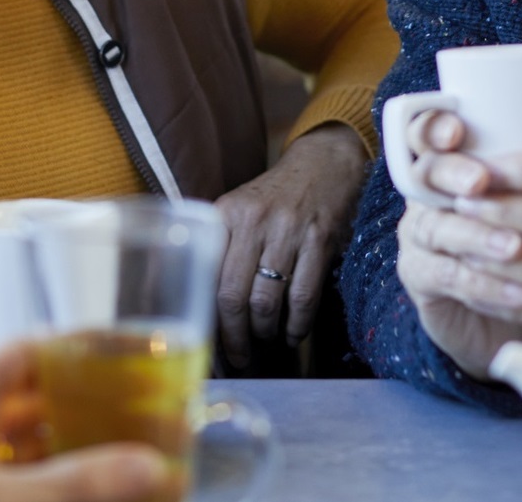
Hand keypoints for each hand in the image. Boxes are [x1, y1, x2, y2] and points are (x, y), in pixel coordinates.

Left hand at [0, 339, 168, 501]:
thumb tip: (149, 466)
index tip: (115, 354)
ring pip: (19, 455)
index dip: (70, 349)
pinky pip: (10, 489)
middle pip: (25, 408)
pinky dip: (48, 491)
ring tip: (118, 464)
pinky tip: (81, 496)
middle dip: (77, 412)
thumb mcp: (0, 497)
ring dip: (66, 458)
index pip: (21, 355)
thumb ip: (75, 482)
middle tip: (128, 415)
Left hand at [212, 122, 366, 367]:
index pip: (207, 277)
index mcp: (227, 213)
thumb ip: (219, 248)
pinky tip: (291, 333)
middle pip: (234, 296)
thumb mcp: (239, 210)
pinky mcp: (320, 239)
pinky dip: (296, 326)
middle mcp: (254, 220)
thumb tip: (197, 304)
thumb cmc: (275, 198)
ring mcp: (289, 229)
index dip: (207, 319)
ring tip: (264, 341)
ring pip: (267, 302)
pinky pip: (303, 297)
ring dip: (264, 333)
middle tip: (237, 357)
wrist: (324, 164)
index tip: (208, 345)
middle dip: (234, 337)